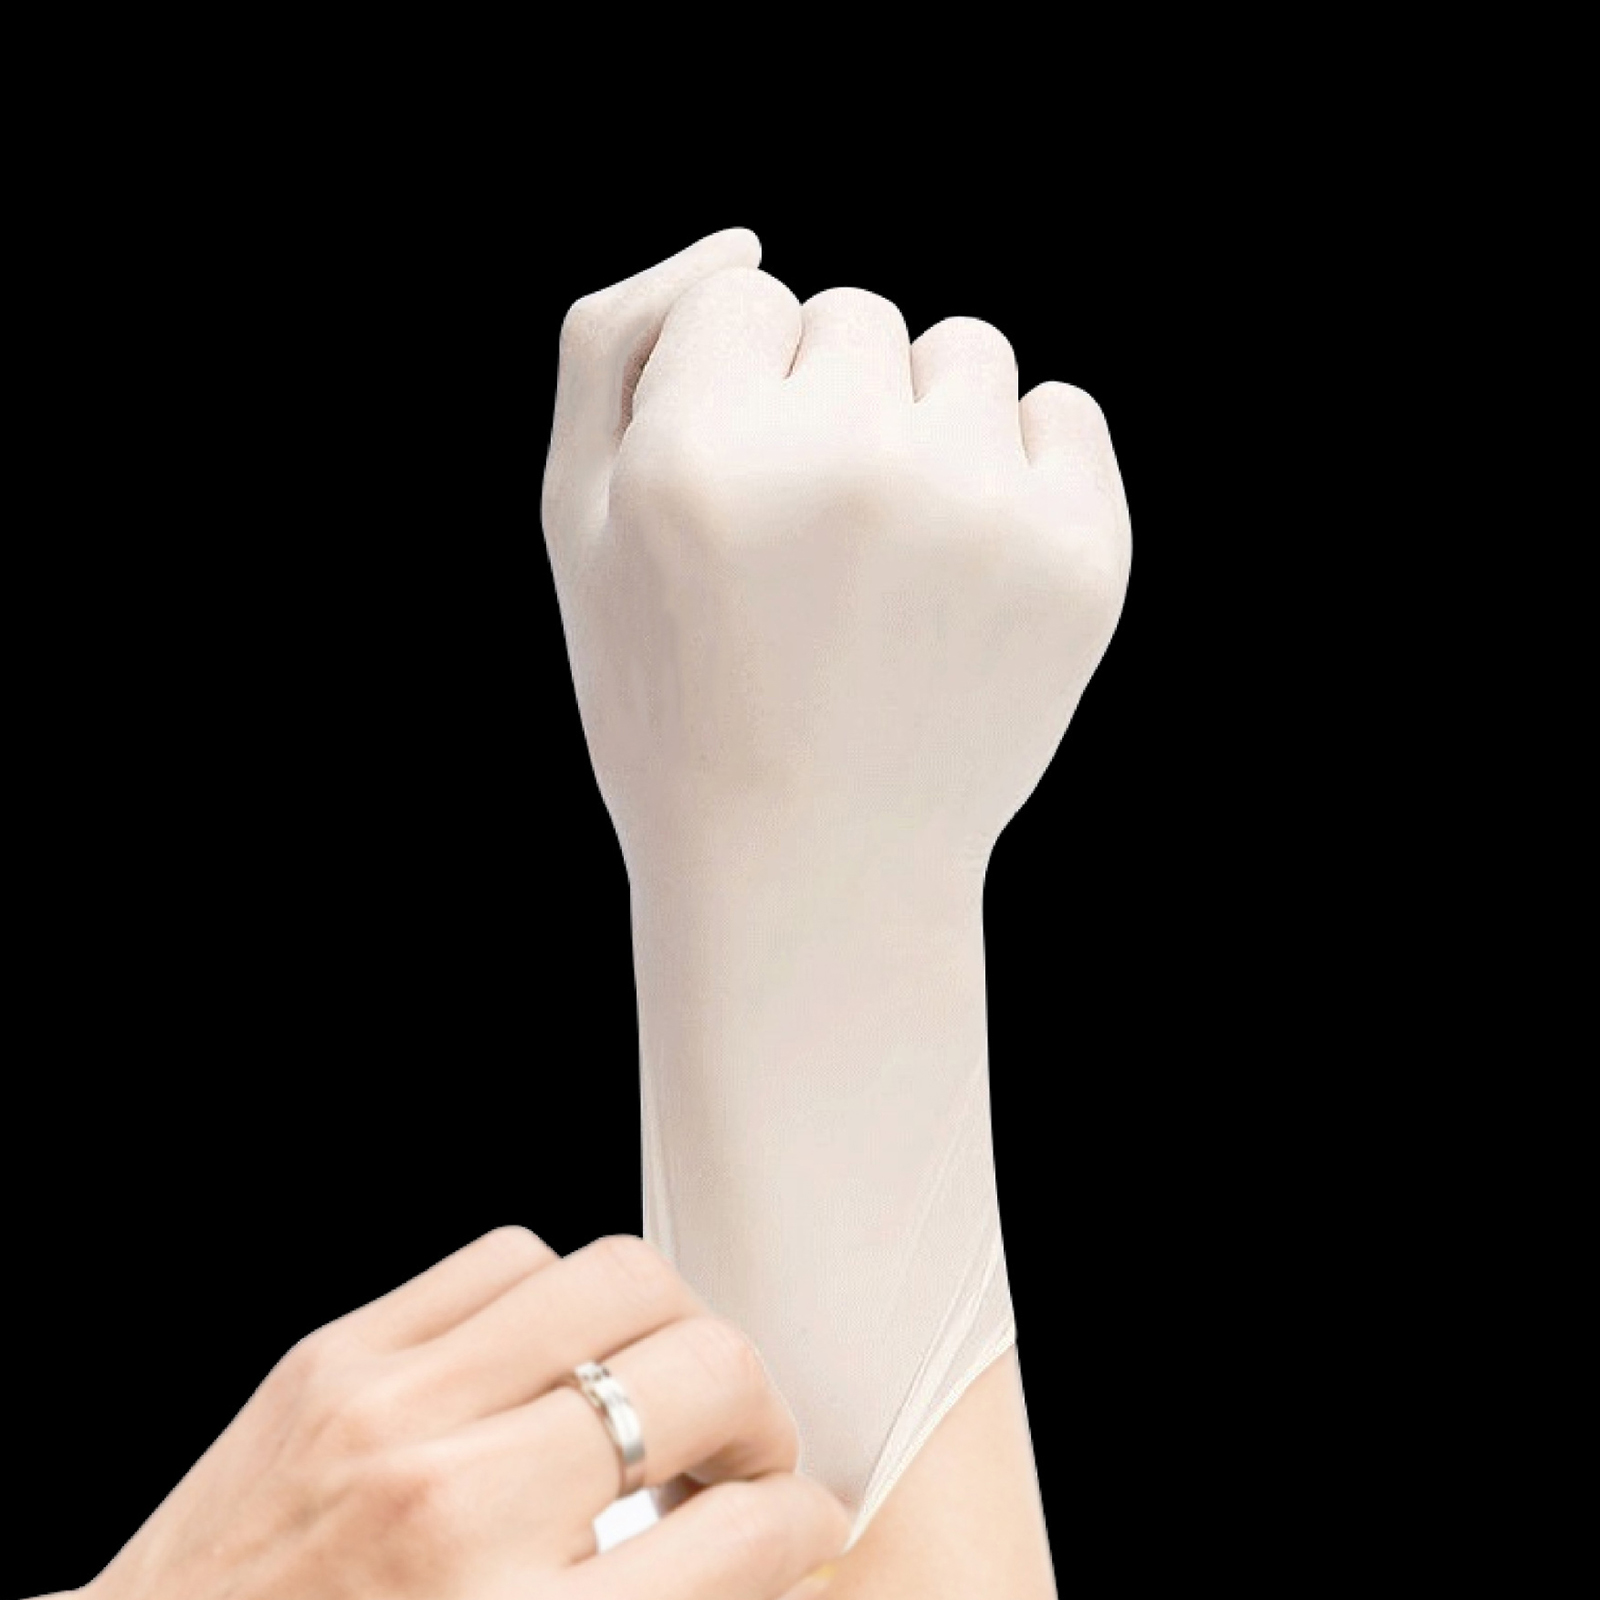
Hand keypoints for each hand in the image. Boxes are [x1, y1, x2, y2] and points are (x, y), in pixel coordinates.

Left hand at [76, 1229, 846, 1599]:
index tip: (797, 1524)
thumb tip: (748, 1550)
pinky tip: (554, 1356)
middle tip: (744, 1455)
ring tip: (661, 1386)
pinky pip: (505, 1258)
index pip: (746, 1537)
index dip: (802, 1524)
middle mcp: (462, 1510)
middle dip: (763, 1418)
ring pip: (621, 1282)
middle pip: (708, 1376)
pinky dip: (560, 1297)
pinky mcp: (339, 1354)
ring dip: (675, 1334)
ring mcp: (395, 1411)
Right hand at [542, 230, 1128, 894]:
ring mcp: (976, 507)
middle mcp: (845, 461)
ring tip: (892, 563)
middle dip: (827, 405)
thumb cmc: (677, 696)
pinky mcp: (1079, 556)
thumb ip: (612, 345)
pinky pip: (1063, 413)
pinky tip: (970, 567)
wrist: (814, 869)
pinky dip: (1023, 468)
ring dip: (926, 426)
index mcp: (699, 452)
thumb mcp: (577, 526)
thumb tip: (743, 241)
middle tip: (812, 551)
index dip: (730, 401)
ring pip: (963, 353)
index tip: (734, 510)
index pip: (742, 300)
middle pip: (853, 315)